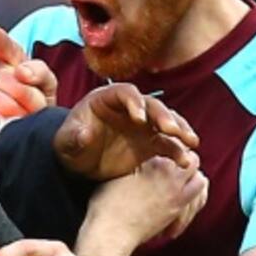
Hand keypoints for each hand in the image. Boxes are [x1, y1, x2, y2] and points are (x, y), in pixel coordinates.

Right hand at [0, 23, 57, 118]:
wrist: (20, 118)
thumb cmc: (32, 94)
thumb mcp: (45, 80)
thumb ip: (39, 71)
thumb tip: (21, 72)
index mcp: (4, 52)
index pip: (0, 43)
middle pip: (14, 84)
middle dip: (31, 100)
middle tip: (34, 105)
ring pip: (4, 104)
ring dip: (20, 114)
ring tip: (22, 113)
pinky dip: (4, 125)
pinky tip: (6, 122)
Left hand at [54, 83, 198, 179]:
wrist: (79, 162)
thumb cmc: (70, 145)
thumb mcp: (66, 142)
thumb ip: (75, 137)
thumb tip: (86, 134)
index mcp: (107, 99)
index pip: (125, 93)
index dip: (134, 102)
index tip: (139, 118)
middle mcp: (130, 108)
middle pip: (152, 106)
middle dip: (163, 116)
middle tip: (170, 129)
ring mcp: (144, 125)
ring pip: (167, 121)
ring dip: (179, 130)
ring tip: (190, 142)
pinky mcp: (151, 143)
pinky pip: (169, 144)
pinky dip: (178, 151)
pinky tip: (185, 161)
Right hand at [84, 155, 209, 254]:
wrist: (111, 230)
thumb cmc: (106, 205)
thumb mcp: (115, 175)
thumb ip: (134, 165)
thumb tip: (139, 163)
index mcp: (150, 158)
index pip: (173, 147)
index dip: (174, 152)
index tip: (168, 162)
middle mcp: (166, 170)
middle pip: (191, 159)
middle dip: (188, 165)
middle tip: (179, 176)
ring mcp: (175, 189)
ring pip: (200, 179)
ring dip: (194, 183)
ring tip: (183, 191)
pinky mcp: (178, 207)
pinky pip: (199, 199)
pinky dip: (195, 203)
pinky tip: (182, 209)